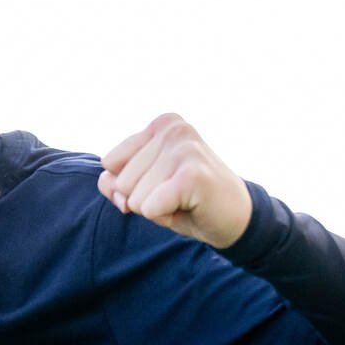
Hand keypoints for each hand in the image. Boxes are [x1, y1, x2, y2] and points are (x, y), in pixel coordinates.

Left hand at [97, 113, 251, 248]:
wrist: (235, 219)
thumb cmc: (185, 200)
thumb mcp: (144, 188)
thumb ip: (115, 182)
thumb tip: (109, 183)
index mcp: (161, 125)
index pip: (110, 164)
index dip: (132, 185)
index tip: (164, 184)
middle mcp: (174, 130)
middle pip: (121, 182)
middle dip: (145, 199)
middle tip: (177, 195)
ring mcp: (185, 149)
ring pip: (134, 198)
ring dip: (157, 209)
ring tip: (184, 200)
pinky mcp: (193, 175)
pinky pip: (149, 209)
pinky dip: (165, 217)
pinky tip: (190, 207)